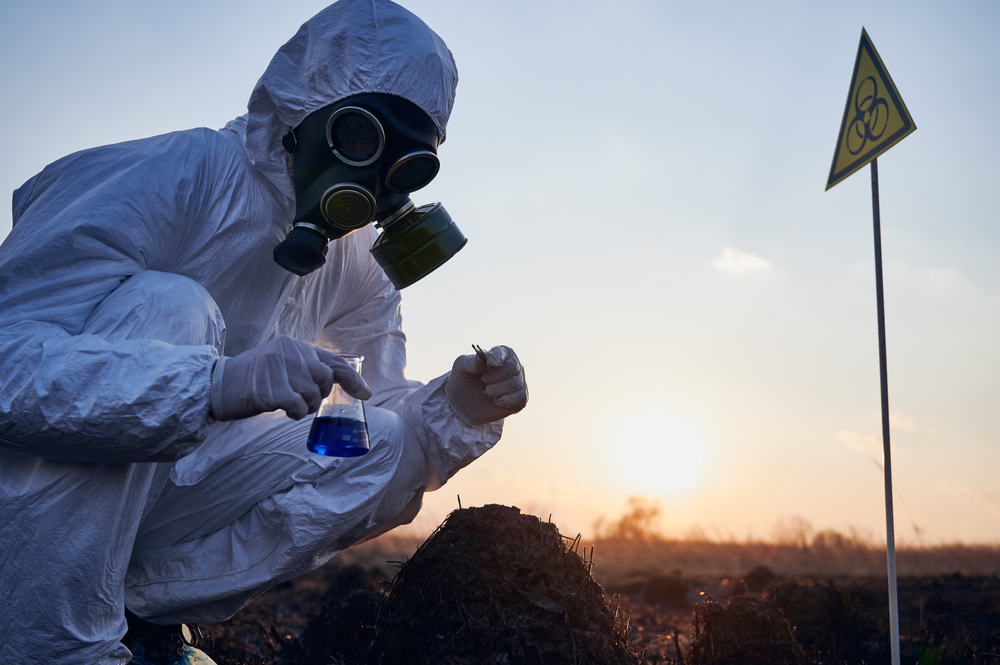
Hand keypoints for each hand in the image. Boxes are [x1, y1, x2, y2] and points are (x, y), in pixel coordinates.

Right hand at [210, 335, 371, 420]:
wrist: (217, 384)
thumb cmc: (252, 378)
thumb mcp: (281, 363)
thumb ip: (305, 367)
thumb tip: (336, 382)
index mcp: (294, 344)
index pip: (333, 360)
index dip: (352, 379)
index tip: (366, 394)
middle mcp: (290, 351)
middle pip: (326, 378)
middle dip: (320, 394)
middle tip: (304, 400)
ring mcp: (280, 368)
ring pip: (314, 393)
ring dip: (306, 406)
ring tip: (289, 404)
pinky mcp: (272, 388)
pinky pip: (299, 406)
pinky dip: (296, 412)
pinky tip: (285, 410)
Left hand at [445, 345, 527, 426]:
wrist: (464, 403)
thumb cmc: (464, 380)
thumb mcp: (461, 368)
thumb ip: (472, 361)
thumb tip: (487, 358)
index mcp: (500, 354)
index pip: (503, 353)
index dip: (497, 359)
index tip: (489, 364)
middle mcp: (513, 365)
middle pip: (513, 368)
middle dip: (494, 377)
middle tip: (483, 381)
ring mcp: (519, 382)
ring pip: (516, 383)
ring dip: (496, 391)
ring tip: (486, 392)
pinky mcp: (520, 398)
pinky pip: (521, 398)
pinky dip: (506, 401)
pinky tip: (496, 401)